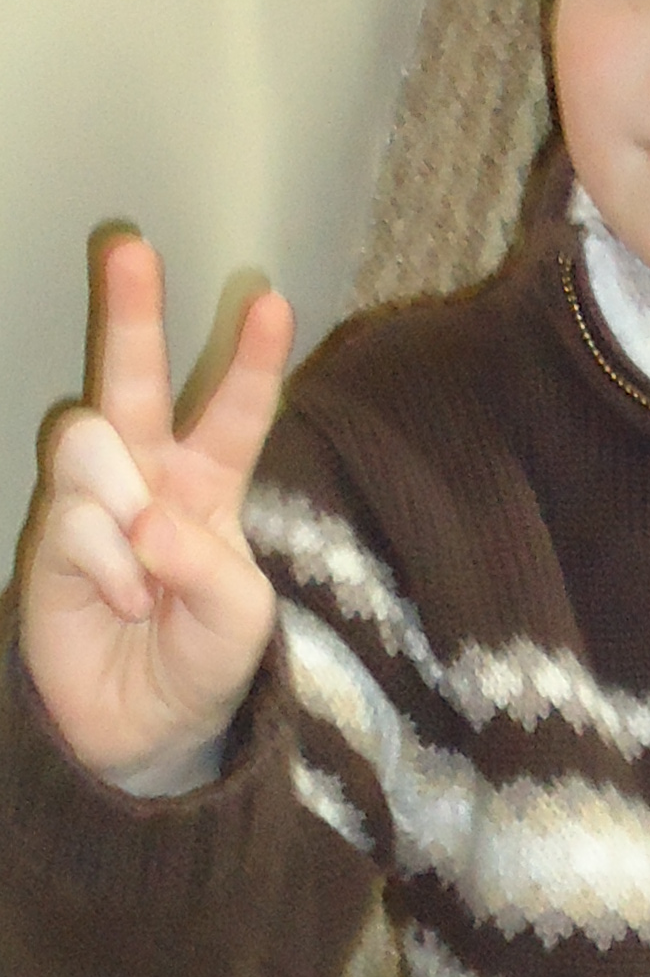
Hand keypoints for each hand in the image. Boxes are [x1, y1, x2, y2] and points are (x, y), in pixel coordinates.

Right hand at [19, 237, 291, 794]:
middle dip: (131, 311)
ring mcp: (94, 501)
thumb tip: (148, 521)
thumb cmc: (204, 660)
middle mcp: (149, 475)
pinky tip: (121, 602)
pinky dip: (108, 567)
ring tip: (144, 578)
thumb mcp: (240, 620)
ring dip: (126, 507)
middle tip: (128, 247)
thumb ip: (209, 567)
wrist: (141, 728)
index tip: (271, 300)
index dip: (251, 358)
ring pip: (94, 441)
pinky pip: (78, 520)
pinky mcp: (52, 535)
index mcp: (212, 482)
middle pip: (134, 379)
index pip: (235, 409)